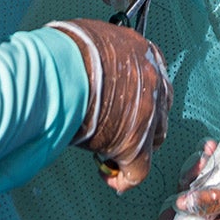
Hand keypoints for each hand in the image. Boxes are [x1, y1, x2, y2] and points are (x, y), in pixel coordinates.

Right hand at [46, 18, 171, 192]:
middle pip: (159, 109)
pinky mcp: (136, 145)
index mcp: (142, 51)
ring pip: (153, 139)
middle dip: (143, 122)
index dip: (138, 95)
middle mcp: (153, 80)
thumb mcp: (88, 41)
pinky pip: (137, 171)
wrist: (59, 70)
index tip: (124, 104)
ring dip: (135, 147)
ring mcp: (149, 114)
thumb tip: (84, 68)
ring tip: (109, 152)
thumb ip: (98, 56)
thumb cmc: (62, 52)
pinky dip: (123, 178)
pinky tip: (108, 177)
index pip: (151, 76)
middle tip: (118, 129)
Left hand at [165, 150, 219, 219]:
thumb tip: (182, 204)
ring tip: (208, 156)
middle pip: (189, 218)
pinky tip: (215, 156)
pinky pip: (214, 195)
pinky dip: (212, 177)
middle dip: (188, 190)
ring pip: (200, 203)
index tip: (172, 201)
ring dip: (200, 178)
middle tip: (198, 166)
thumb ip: (212, 201)